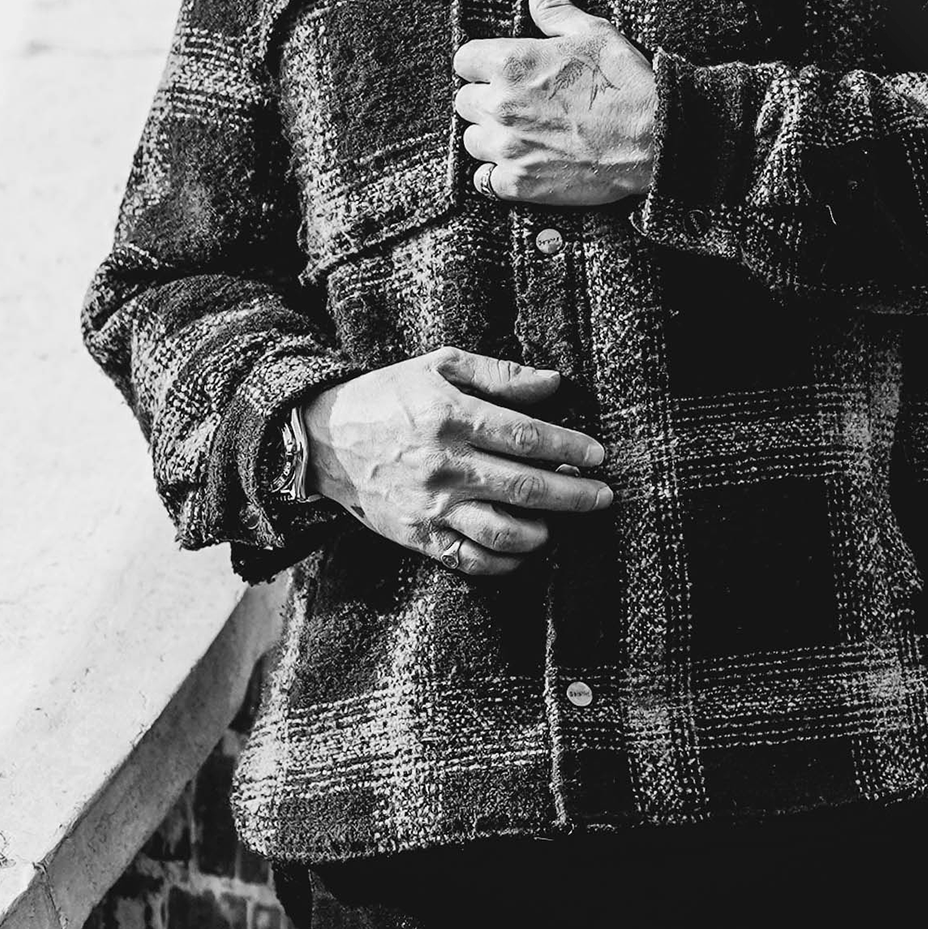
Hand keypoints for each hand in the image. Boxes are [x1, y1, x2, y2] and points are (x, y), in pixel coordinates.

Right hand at [302, 346, 612, 580]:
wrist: (324, 437)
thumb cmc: (388, 394)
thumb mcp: (440, 365)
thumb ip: (499, 374)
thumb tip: (553, 384)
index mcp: (453, 417)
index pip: (528, 437)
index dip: (570, 447)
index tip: (598, 455)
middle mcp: (445, 465)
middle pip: (526, 487)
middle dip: (574, 494)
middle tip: (603, 496)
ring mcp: (431, 506)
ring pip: (502, 531)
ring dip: (542, 531)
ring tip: (558, 522)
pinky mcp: (417, 536)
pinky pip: (469, 560)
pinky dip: (503, 563)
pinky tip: (523, 551)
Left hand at [453, 0, 658, 208]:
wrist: (653, 139)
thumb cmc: (625, 83)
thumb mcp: (592, 33)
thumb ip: (555, 10)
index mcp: (511, 63)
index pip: (464, 59)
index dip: (481, 65)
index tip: (499, 72)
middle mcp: (501, 105)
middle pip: (464, 102)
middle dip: (486, 101)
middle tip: (517, 105)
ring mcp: (508, 147)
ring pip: (472, 141)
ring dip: (491, 137)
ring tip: (522, 135)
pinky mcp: (519, 184)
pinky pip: (485, 180)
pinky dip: (498, 175)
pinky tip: (521, 165)